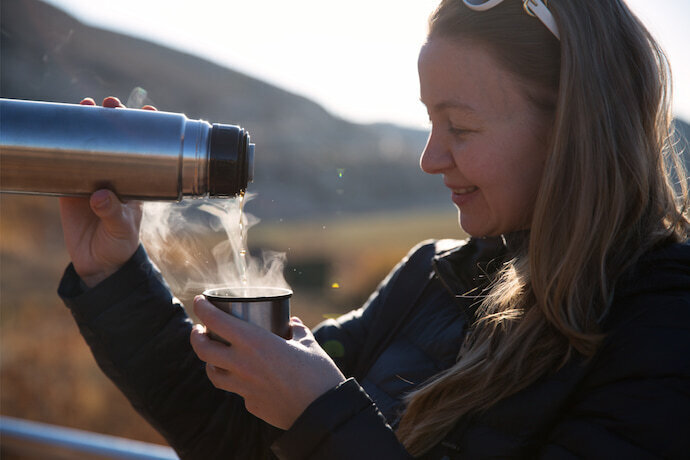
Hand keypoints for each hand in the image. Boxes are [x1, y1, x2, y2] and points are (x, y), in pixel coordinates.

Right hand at [58, 97, 154, 286]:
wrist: (98, 264)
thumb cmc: (120, 244)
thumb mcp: (122, 229)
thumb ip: (113, 213)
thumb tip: (99, 196)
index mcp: (136, 182)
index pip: (144, 150)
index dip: (145, 129)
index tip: (146, 109)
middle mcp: (115, 176)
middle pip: (115, 141)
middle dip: (113, 119)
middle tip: (110, 103)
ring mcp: (91, 180)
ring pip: (89, 146)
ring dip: (88, 125)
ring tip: (86, 105)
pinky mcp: (69, 189)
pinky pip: (65, 163)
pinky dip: (62, 146)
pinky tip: (59, 129)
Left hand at [190, 296, 346, 429]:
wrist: (322, 413)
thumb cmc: (318, 374)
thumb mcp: (308, 344)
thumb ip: (297, 330)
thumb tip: (292, 323)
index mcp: (254, 342)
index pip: (216, 321)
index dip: (202, 308)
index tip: (199, 301)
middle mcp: (242, 364)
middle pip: (203, 349)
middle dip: (196, 336)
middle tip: (200, 329)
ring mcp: (243, 387)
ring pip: (213, 373)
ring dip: (209, 361)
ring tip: (215, 355)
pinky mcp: (251, 404)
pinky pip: (237, 390)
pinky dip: (238, 381)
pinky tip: (249, 378)